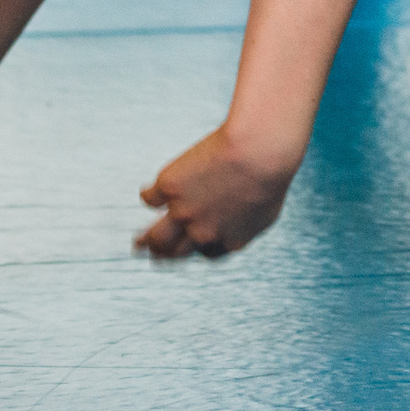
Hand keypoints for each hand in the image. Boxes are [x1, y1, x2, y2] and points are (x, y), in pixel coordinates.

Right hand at [134, 125, 294, 258]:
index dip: (201, 246)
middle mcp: (203, 233)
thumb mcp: (266, 211)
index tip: (196, 239)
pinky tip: (149, 193)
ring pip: (155, 237)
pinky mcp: (169, 188)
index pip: (207, 253)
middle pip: (175, 254)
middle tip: (153, 253)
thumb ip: (249, 225)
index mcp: (228, 242)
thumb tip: (242, 226)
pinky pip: (149, 198)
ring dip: (145, 242)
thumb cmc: (270, 176)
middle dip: (163, 256)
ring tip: (139, 243)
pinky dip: (148, 196)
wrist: (258, 154)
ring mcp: (183, 212)